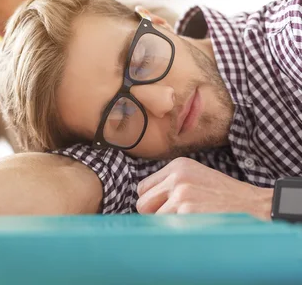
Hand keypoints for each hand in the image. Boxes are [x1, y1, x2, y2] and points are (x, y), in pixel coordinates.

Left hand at [136, 157, 272, 219]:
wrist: (256, 206)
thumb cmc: (226, 197)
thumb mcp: (197, 178)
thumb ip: (171, 184)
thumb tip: (143, 204)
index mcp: (177, 166)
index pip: (143, 188)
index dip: (151, 202)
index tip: (164, 209)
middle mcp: (176, 177)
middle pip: (142, 204)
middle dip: (154, 215)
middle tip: (174, 219)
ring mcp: (181, 194)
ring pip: (154, 219)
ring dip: (168, 225)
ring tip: (190, 222)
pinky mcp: (187, 212)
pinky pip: (168, 229)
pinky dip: (178, 232)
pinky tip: (195, 228)